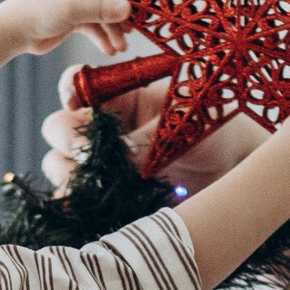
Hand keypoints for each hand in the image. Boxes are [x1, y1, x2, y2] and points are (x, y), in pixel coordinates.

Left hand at [6, 0, 132, 56]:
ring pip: (102, 12)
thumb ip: (101, 9)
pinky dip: (101, 36)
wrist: (11, 33)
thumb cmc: (36, 14)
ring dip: (113, 29)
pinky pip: (93, 23)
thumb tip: (129, 9)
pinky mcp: (72, 15)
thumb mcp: (71, 11)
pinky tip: (109, 50)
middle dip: (121, 15)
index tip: (143, 6)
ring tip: (121, 48)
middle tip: (135, 30)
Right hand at [42, 68, 266, 195]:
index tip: (77, 103)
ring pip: (58, 164)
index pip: (77, 84)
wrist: (231, 169)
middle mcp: (103, 127)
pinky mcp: (106, 193)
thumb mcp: (182, 125)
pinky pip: (76, 198)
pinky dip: (73, 202)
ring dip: (67, 172)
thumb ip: (149, 137)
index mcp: (119, 96)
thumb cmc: (211, 131)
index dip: (70, 91)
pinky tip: (84, 205)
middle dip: (69, 137)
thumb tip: (121, 154)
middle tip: (91, 152)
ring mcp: (102, 161)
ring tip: (94, 181)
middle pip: (59, 127)